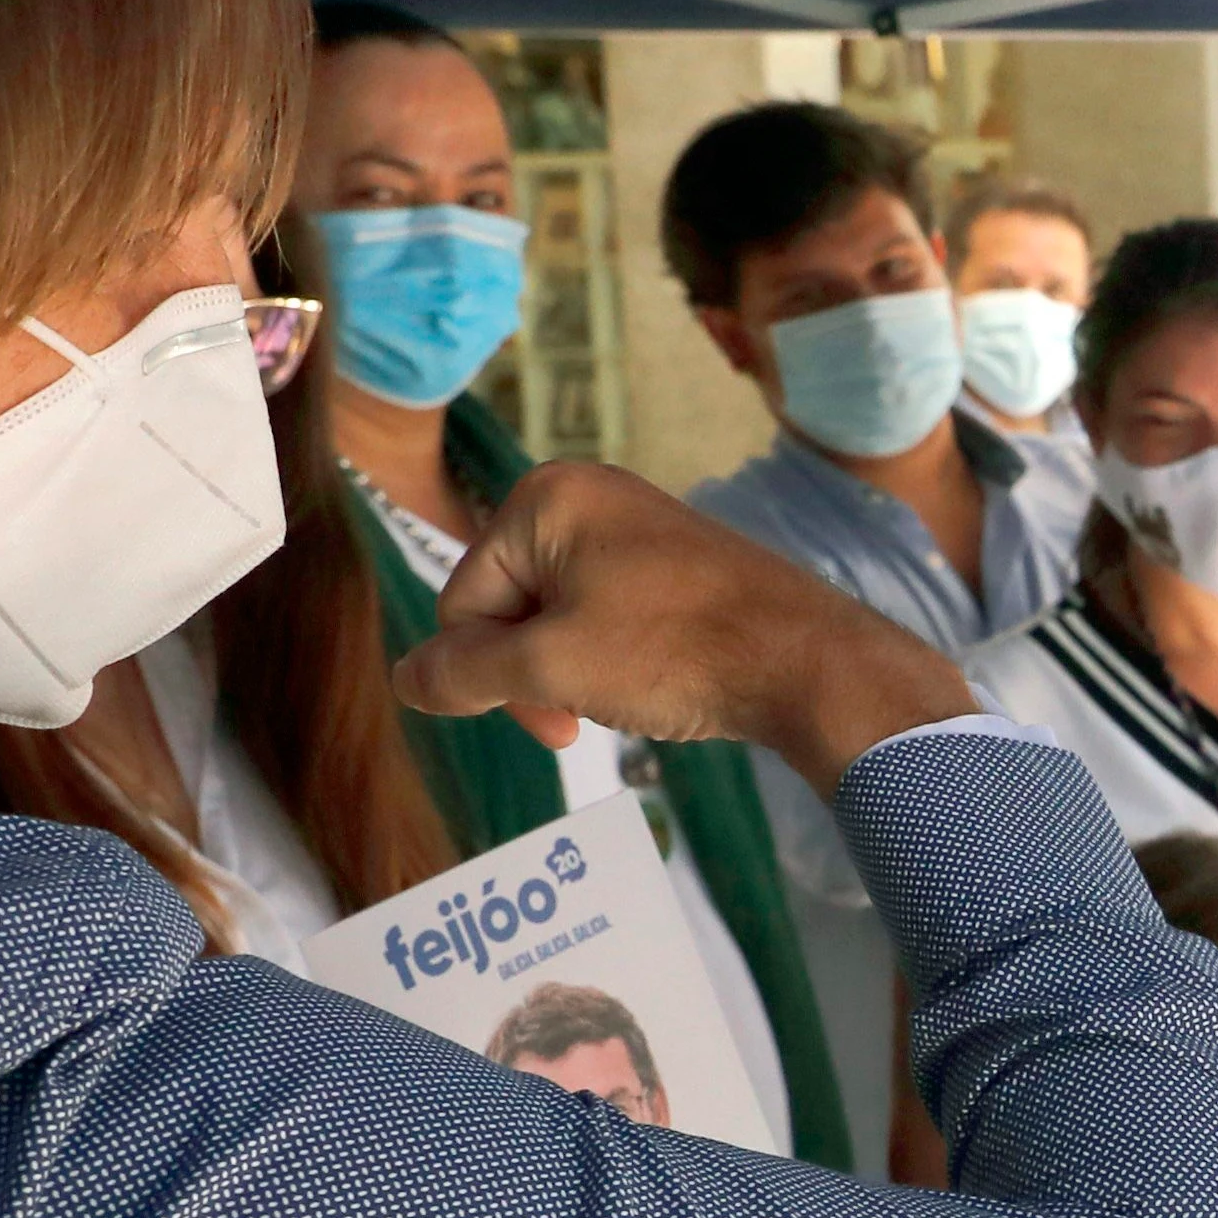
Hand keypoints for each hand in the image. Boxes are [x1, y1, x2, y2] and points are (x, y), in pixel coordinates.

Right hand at [394, 460, 965, 790]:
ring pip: (559, 622)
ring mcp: (635, 529)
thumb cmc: (677, 652)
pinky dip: (616, 663)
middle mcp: (587, 497)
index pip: (464, 603)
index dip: (490, 673)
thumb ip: (465, 674)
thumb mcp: (552, 667)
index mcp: (544, 499)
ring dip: (575, 676)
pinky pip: (609, 619)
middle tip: (582, 720)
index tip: (550, 718)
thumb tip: (408, 681)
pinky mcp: (675, 566)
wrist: (808, 662)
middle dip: (535, 674)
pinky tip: (656, 688)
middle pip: (508, 609)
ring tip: (630, 699)